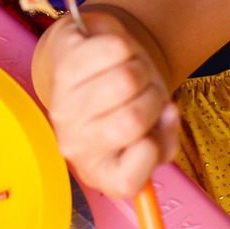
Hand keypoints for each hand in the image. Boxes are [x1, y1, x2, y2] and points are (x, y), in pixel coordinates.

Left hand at [36, 9, 179, 198]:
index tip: (150, 135)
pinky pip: (113, 49)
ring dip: (141, 69)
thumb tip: (167, 112)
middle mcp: (73, 145)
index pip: (126, 182)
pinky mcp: (62, 67)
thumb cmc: (128, 109)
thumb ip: (167, 140)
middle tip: (144, 96)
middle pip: (134, 120)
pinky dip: (127, 46)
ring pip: (126, 80)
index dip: (151, 151)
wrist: (91, 72)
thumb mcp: (155, 138)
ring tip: (131, 73)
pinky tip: (116, 55)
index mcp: (99, 171)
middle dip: (153, 100)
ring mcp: (63, 107)